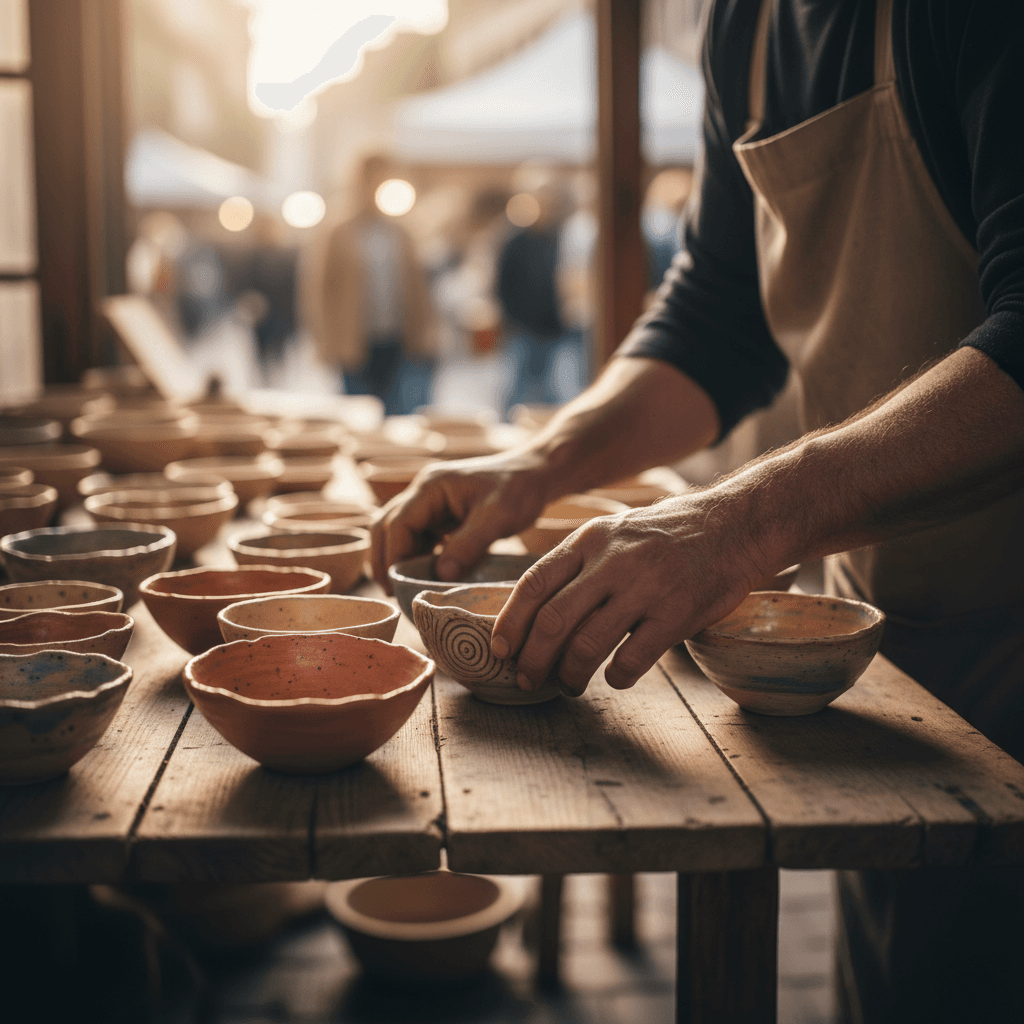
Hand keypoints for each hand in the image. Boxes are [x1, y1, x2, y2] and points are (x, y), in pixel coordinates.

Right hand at [370, 450, 552, 592]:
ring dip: (396, 558)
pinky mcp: (441, 513)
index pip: (397, 523)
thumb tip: (440, 574)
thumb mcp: (498, 518)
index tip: (399, 585)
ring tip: (402, 589)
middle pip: (386, 526)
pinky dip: (414, 556)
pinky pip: (417, 536)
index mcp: (431, 487)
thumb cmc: (520, 489)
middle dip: (384, 559)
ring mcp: (431, 502)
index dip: (394, 556)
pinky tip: (423, 577)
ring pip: (397, 531)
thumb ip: (469, 544)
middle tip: (392, 592)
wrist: (537, 474)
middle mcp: (424, 492)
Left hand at [490, 491, 773, 694]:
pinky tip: (615, 678)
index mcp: (589, 540)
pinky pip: (632, 660)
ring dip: (570, 675)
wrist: (734, 525)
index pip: (534, 583)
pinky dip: (616, 678)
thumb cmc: (663, 537)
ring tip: (570, 685)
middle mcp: (612, 561)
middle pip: (553, 620)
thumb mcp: (612, 533)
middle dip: (532, 659)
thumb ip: (576, 566)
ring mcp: (645, 588)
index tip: (499, 650)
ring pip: (588, 645)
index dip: (510, 621)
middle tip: (526, 680)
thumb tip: (531, 615)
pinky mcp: (676, 614)